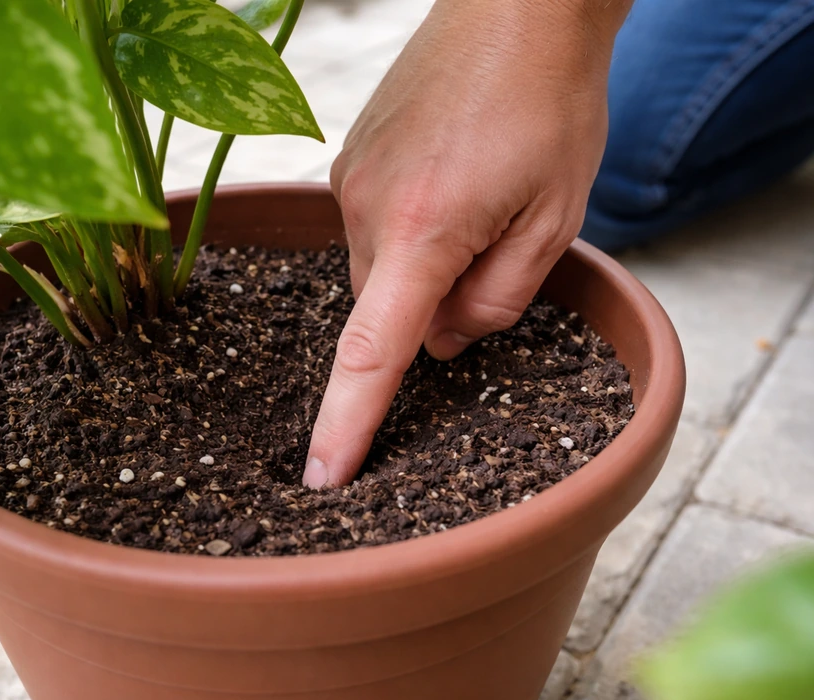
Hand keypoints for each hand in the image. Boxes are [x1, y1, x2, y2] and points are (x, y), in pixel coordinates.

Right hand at [303, 0, 628, 488]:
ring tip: (476, 199)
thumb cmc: (550, 107)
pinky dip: (408, 230)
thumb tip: (443, 343)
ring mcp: (347, 181)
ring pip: (380, 270)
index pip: (373, 352)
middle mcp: (367, 208)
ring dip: (424, 263)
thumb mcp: (553, 221)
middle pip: (390, 310)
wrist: (516, 9)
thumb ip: (496, 302)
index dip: (347, 421)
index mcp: (423, 230)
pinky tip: (448, 181)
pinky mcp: (345, 160)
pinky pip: (370, 229)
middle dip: (438, 307)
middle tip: (497, 247)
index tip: (322, 475)